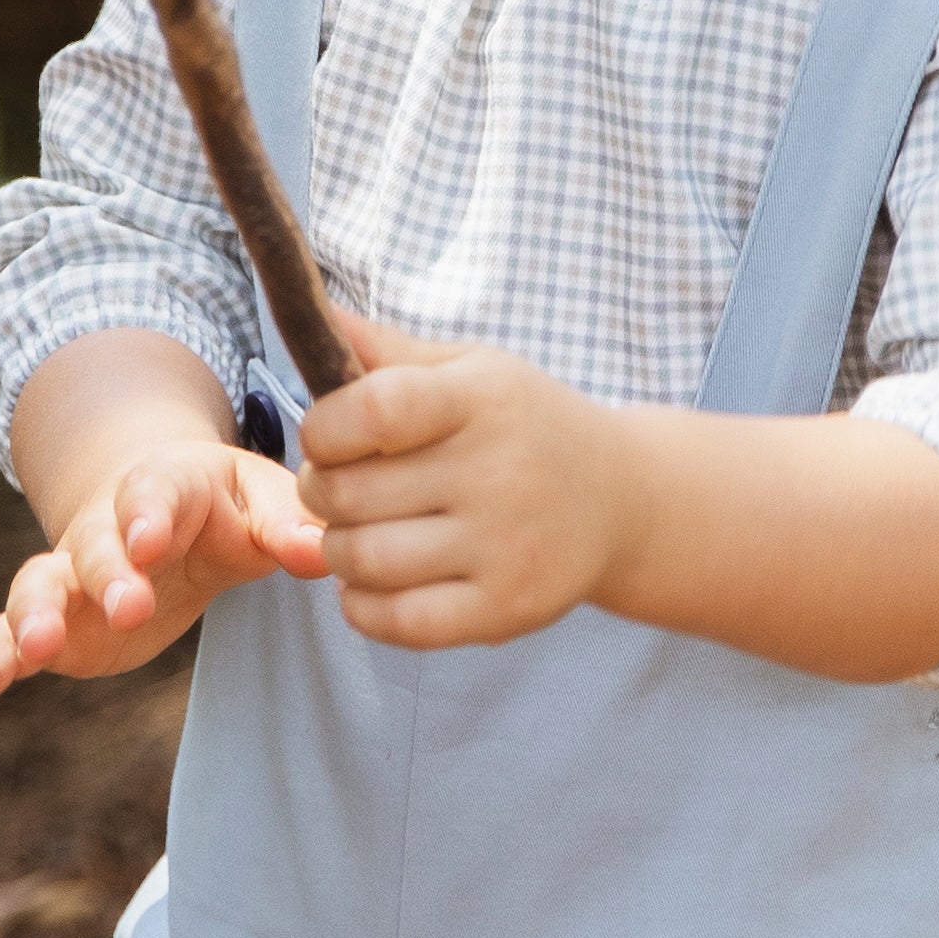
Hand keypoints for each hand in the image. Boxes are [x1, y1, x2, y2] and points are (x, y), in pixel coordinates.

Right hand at [0, 435, 327, 720]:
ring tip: (30, 652)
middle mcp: (104, 527)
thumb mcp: (265, 502)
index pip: (153, 491)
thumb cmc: (227, 505)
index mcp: (166, 487)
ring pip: (36, 587)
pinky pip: (4, 643)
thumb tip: (324, 553)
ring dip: (29, 617)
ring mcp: (71, 577)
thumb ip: (291, 527)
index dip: (149, 513)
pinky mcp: (56, 626)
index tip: (152, 539)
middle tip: (129, 605)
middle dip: (106, 571)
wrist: (164, 510)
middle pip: (93, 543)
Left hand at [295, 312, 635, 649]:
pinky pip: (396, 621)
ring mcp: (505, 547)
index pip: (373, 411)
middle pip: (351, 493)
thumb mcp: (472, 369)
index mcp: (484, 401)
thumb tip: (315, 316)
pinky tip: (374, 581)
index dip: (324, 428)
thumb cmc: (526, 424)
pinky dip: (361, 606)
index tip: (328, 436)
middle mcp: (499, 473)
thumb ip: (389, 352)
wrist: (622, 499)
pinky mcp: (505, 609)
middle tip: (338, 487)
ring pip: (363, 560)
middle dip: (321, 490)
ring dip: (338, 549)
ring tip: (357, 532)